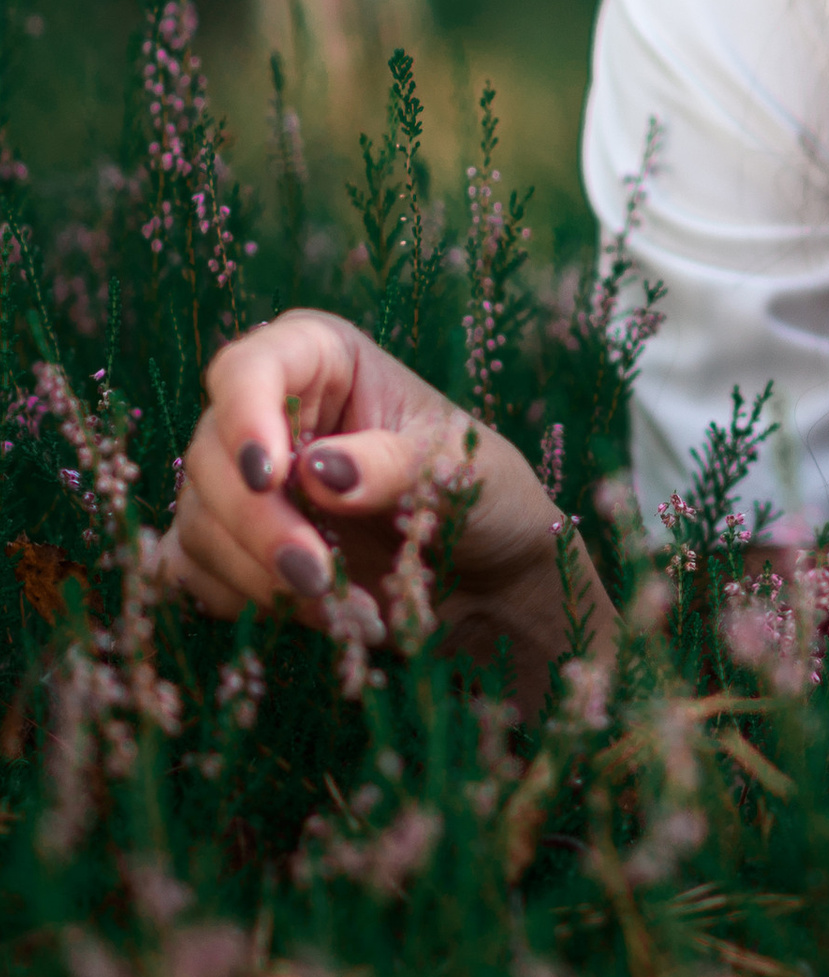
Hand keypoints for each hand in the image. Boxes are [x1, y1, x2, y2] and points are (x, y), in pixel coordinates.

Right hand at [172, 310, 613, 714]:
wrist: (487, 572)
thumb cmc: (481, 494)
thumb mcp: (458, 470)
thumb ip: (391, 465)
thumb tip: (318, 470)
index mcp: (323, 360)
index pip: (249, 369)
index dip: (245, 417)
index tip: (270, 477)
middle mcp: (269, 412)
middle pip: (212, 457)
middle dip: (260, 526)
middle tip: (317, 576)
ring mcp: (240, 480)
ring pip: (199, 521)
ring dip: (263, 575)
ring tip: (349, 607)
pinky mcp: (228, 543)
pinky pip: (192, 571)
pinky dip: (248, 601)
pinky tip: (317, 616)